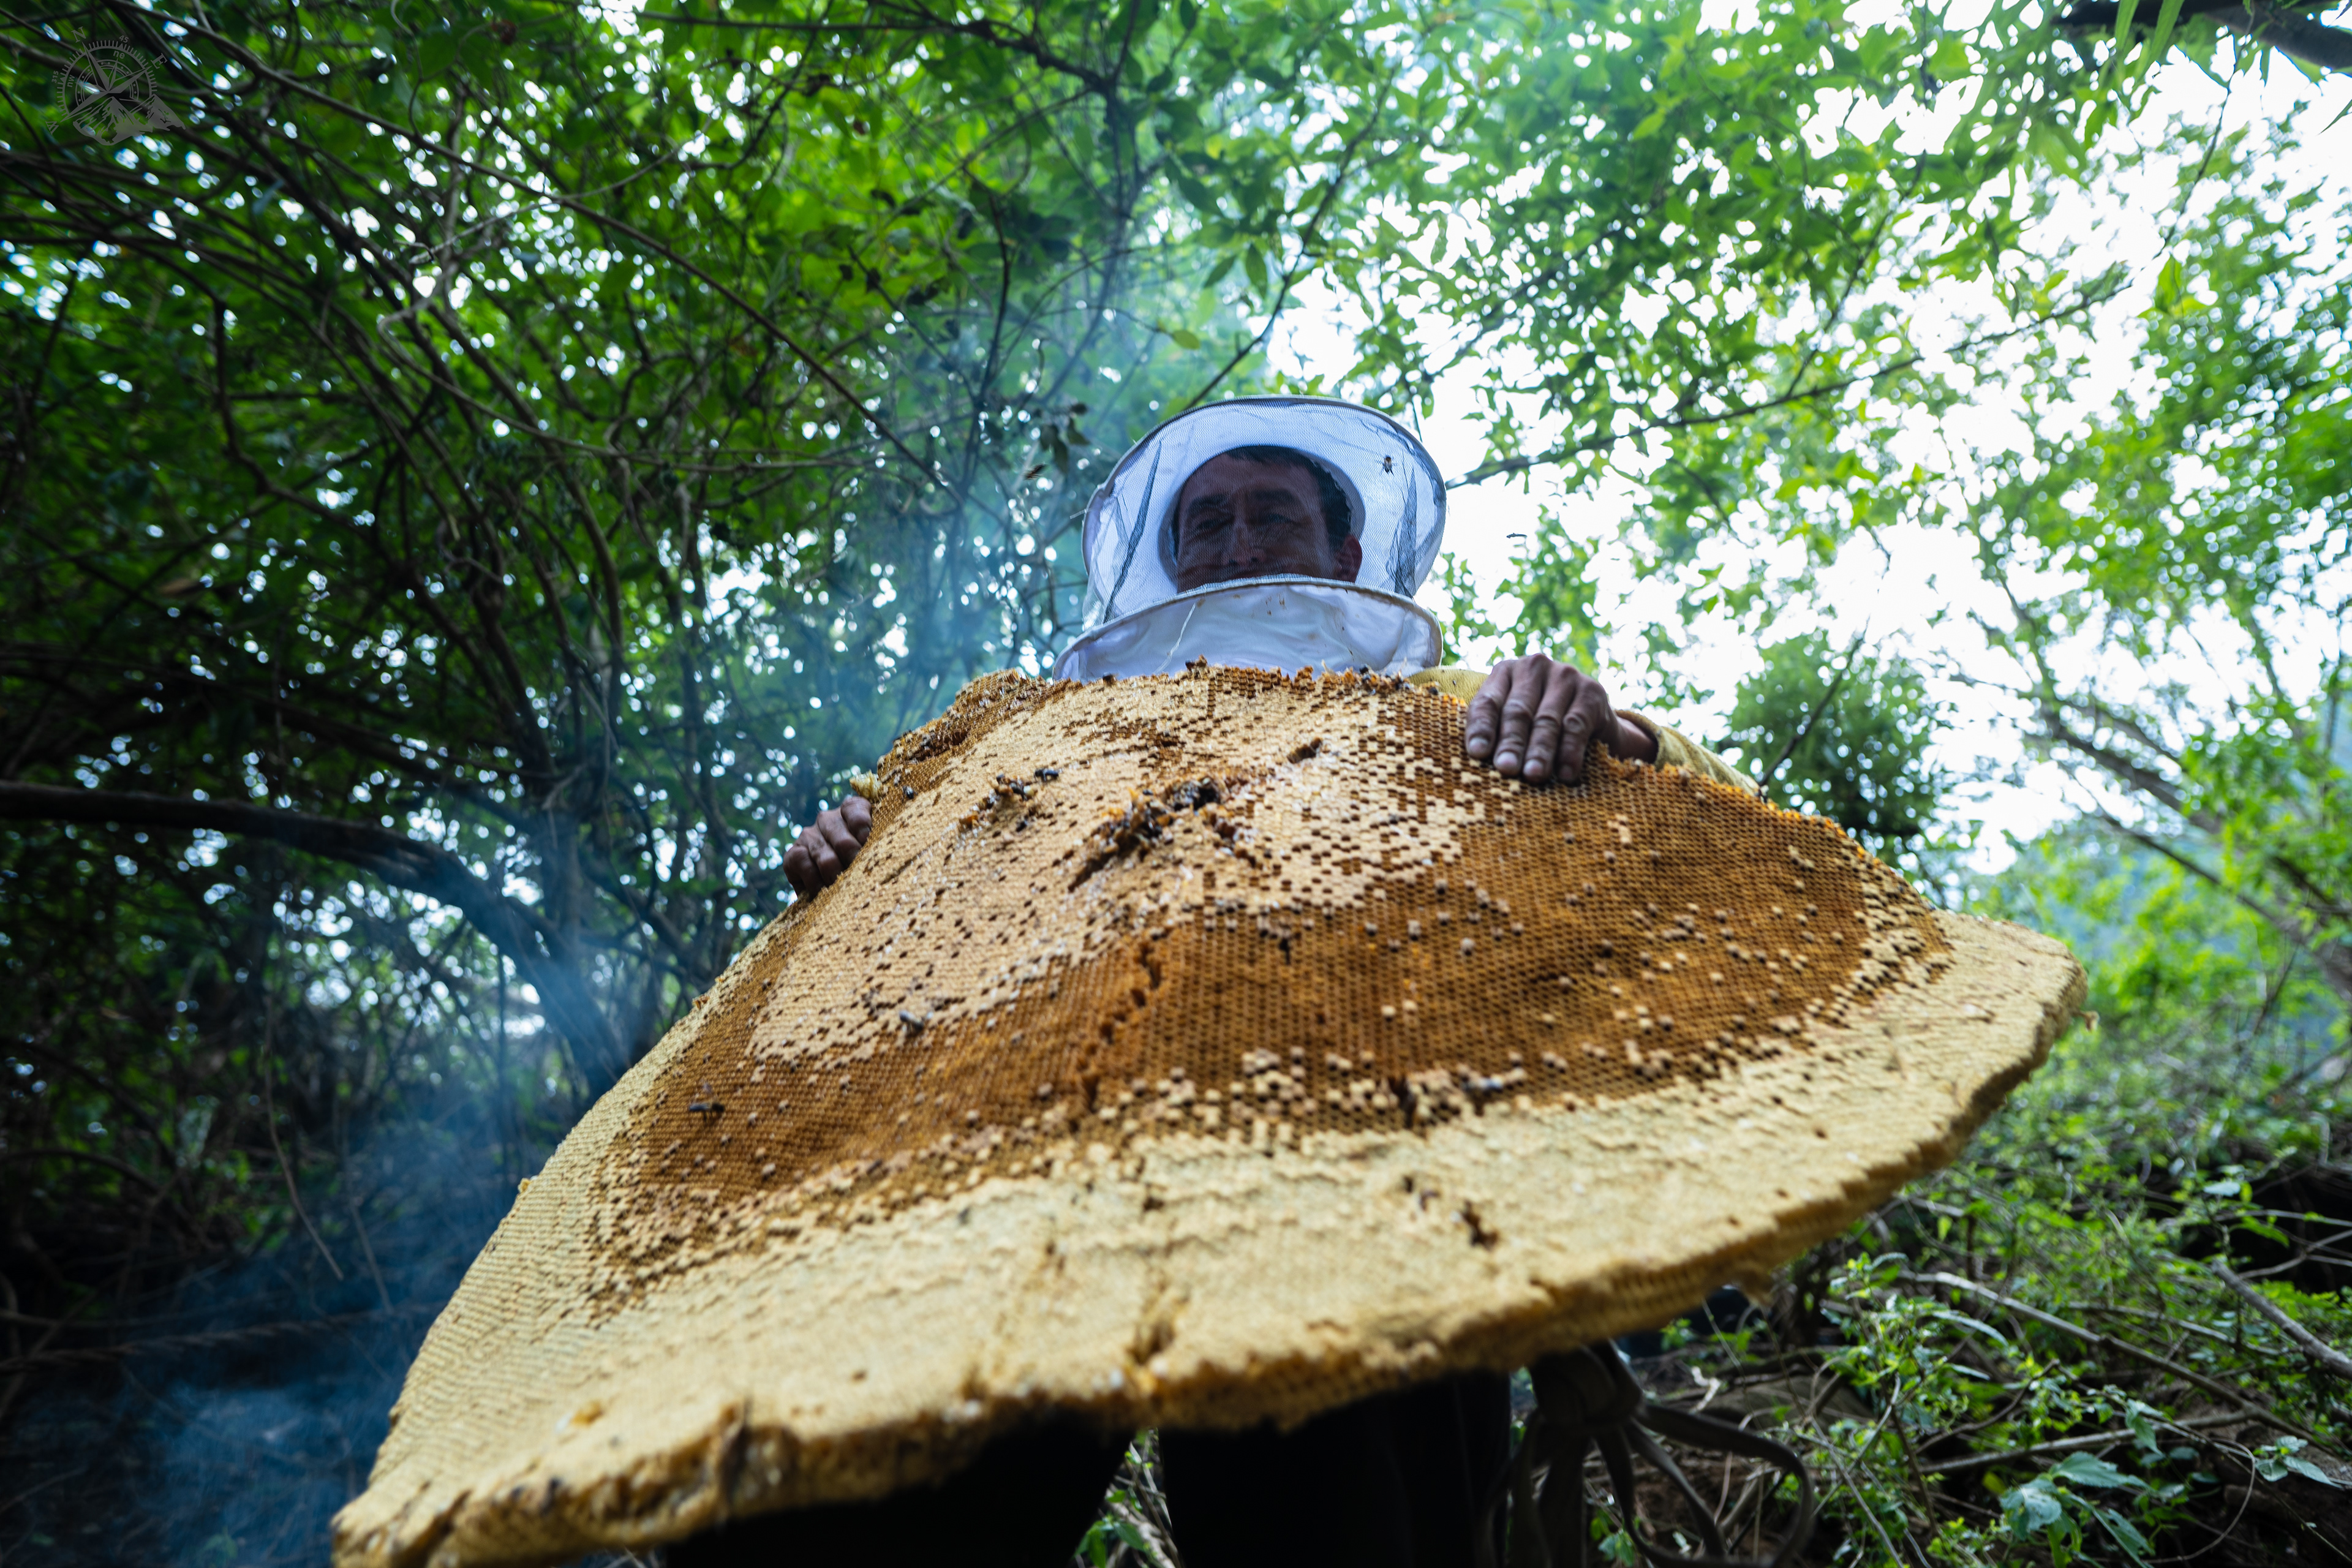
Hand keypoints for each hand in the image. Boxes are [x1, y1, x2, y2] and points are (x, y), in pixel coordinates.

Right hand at [783, 794, 871, 896]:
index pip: (854, 810)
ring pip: (824, 856)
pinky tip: (824, 891)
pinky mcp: (792, 853)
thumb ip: (877, 846)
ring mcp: (809, 835)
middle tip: (861, 879)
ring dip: (836, 877)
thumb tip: (880, 859)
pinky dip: (814, 881)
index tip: (867, 843)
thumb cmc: (863, 866)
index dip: (862, 826)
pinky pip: (802, 863)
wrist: (833, 889)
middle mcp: (827, 819)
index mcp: (851, 812)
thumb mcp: (874, 851)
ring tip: (845, 889)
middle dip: (853, 862)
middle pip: (843, 840)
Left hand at [1463, 653, 1658, 782]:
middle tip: (1506, 768)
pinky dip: (1570, 752)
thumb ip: (1496, 735)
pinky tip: (1565, 774)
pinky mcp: (1591, 691)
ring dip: (1540, 750)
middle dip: (1511, 743)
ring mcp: (1564, 676)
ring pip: (1547, 719)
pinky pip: (1576, 725)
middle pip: (1517, 711)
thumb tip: (1481, 764)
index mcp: (1505, 673)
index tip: (1477, 753)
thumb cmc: (1539, 727)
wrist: (1591, 723)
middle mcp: (1534, 667)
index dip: (1482, 728)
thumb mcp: (1515, 725)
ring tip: (1533, 775)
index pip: (1488, 702)